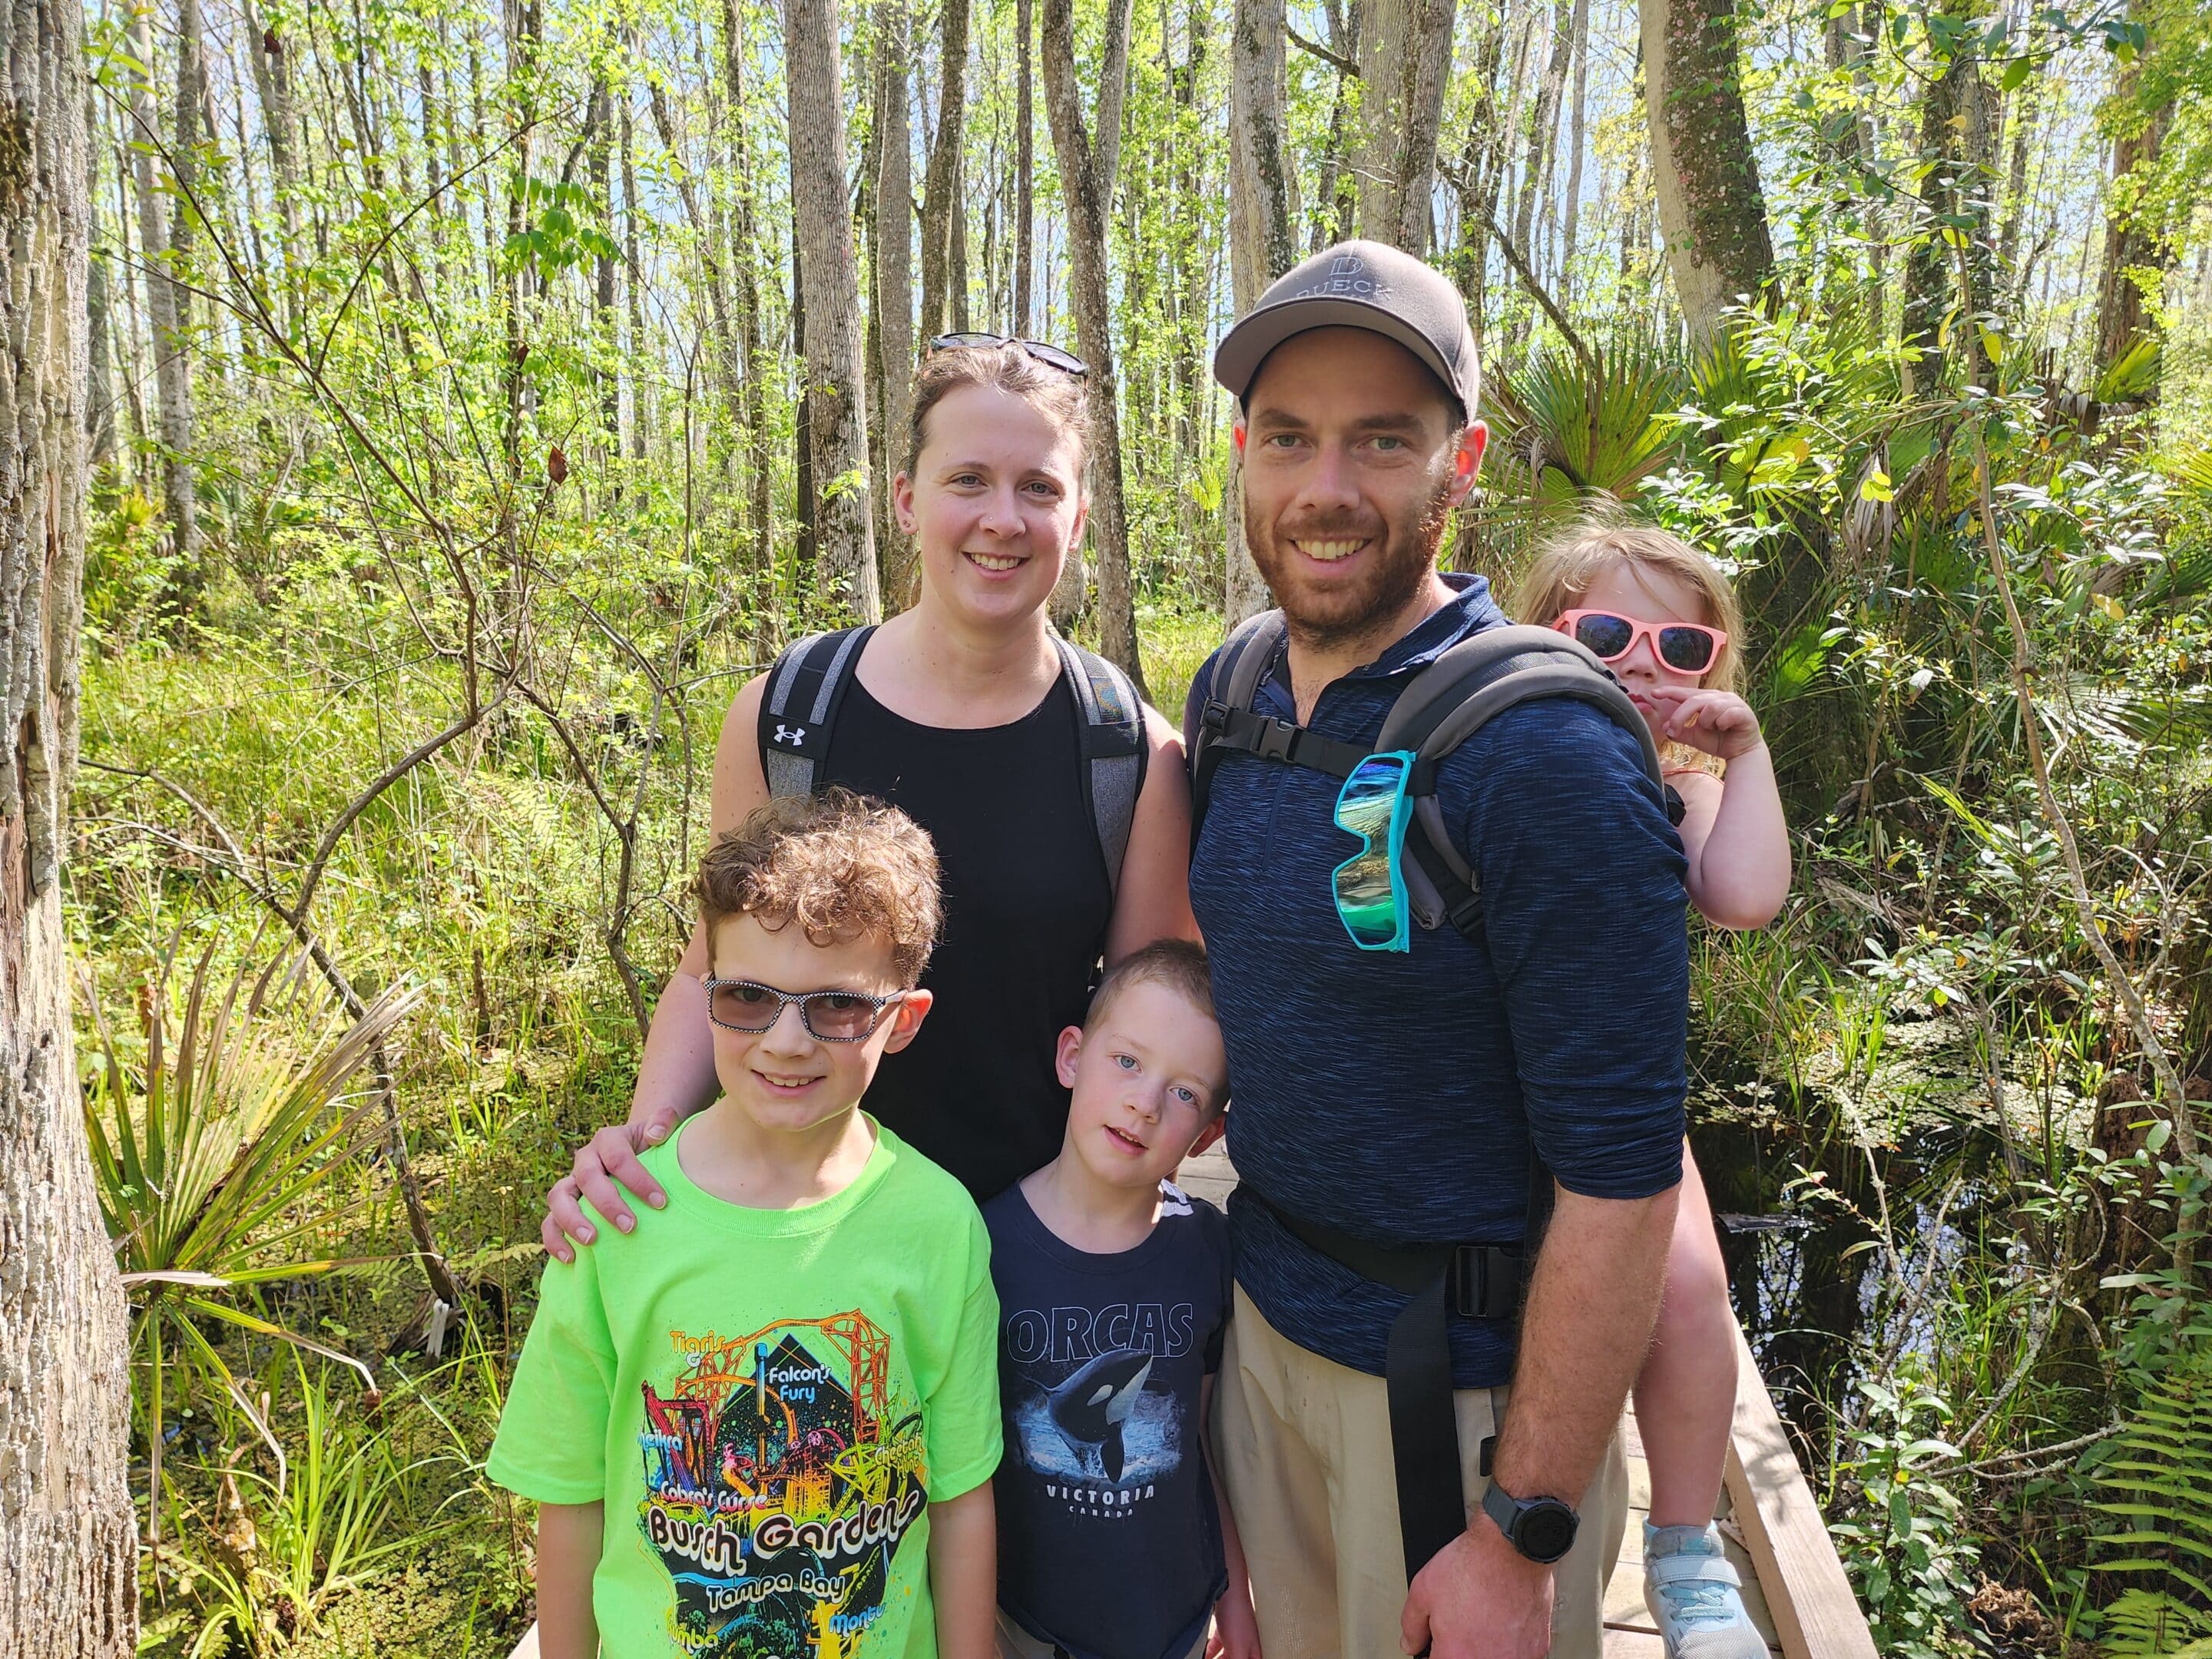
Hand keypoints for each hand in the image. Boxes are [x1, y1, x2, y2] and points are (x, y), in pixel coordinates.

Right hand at [539, 1119, 672, 1261]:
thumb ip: (664, 1121)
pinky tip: (571, 1258)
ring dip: (572, 1221)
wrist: (636, 1152)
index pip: (618, 1157)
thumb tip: (656, 1135)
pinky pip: (550, 1222)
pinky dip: (555, 1240)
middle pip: (587, 1178)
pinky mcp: (563, 1206)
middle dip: (607, 1204)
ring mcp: (571, 1183)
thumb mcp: (662, 1126)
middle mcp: (585, 1160)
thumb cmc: (653, 1146)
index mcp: (608, 1139)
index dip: (638, 1179)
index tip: (661, 1202)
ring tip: (591, 1242)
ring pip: (558, 1199)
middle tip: (630, 1227)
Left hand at [1206, 1584, 1263, 1658]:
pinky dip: (1209, 1652)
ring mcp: (1236, 1637)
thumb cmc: (1238, 1617)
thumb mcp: (1239, 1649)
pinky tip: (1200, 1654)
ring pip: (1225, 1657)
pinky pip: (1216, 1647)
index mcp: (1255, 1653)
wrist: (1228, 1588)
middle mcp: (1247, 1647)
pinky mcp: (1224, 1629)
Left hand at [1400, 1518, 1552, 1658]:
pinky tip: (1504, 1620)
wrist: (1511, 1547)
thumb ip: (1412, 1625)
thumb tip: (1412, 1642)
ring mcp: (1516, 1658)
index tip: (1439, 1641)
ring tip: (1484, 1619)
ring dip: (1487, 1646)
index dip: (1436, 1650)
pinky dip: (1509, 1641)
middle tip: (1463, 1623)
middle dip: (1462, 1647)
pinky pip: (1518, 1653)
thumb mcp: (1423, 1590)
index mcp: (1456, 1656)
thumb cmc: (1473, 1565)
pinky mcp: (1537, 1649)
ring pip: (1494, 1658)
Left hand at [1641, 685, 1764, 761]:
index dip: (1670, 692)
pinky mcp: (1745, 713)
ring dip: (1706, 721)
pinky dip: (1722, 723)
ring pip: (1711, 707)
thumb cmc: (1718, 741)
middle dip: (1680, 715)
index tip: (1654, 693)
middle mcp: (1720, 697)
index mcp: (1707, 699)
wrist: (1742, 754)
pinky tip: (1724, 729)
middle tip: (1673, 729)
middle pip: (1695, 700)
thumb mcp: (1695, 737)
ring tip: (1712, 728)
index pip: (1686, 693)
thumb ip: (1680, 732)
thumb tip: (1664, 726)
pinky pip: (1728, 714)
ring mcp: (1734, 703)